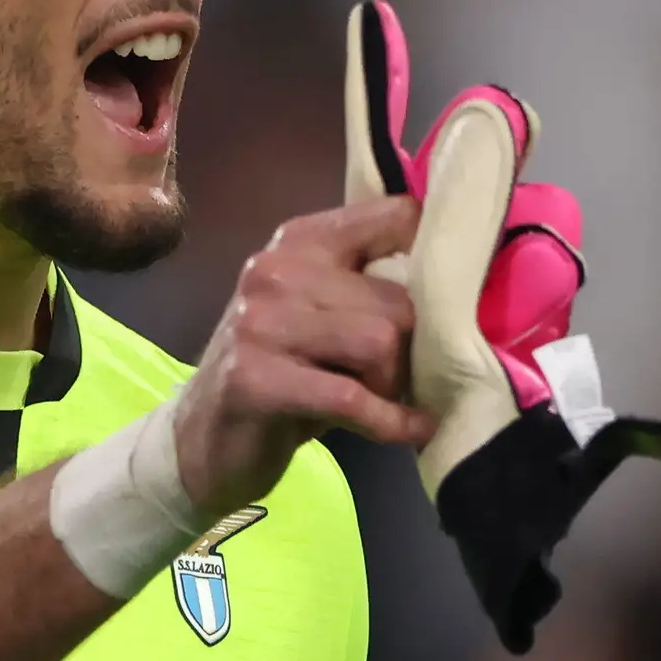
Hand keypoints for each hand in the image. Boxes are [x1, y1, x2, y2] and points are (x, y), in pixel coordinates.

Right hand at [169, 193, 433, 512]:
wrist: (201, 443)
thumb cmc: (279, 377)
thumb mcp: (320, 318)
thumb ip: (368, 288)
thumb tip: (459, 283)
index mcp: (298, 242)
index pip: (394, 217)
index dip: (437, 254)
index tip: (456, 292)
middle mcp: (275, 270)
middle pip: (397, 300)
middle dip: (411, 350)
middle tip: (400, 380)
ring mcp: (260, 324)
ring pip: (379, 342)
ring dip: (394, 384)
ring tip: (384, 402)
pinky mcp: (256, 379)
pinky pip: (350, 397)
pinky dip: (389, 420)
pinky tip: (408, 430)